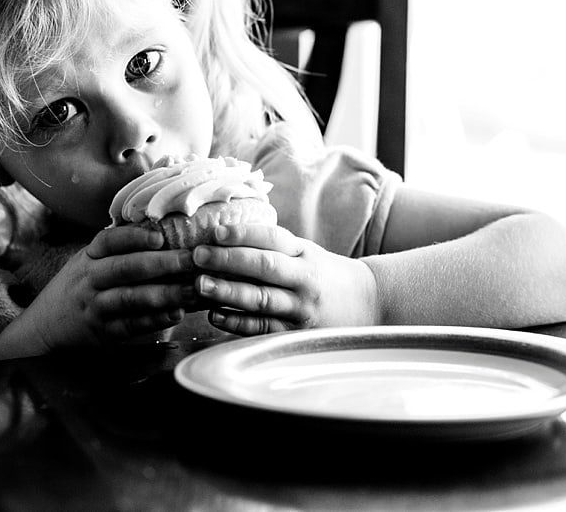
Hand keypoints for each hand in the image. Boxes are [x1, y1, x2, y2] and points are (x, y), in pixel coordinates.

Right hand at [2, 226, 196, 353]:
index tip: (160, 235)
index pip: (109, 240)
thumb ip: (117, 249)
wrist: (42, 327)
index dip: (135, 237)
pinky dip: (154, 320)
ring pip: (130, 298)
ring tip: (191, 289)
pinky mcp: (101, 332)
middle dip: (162, 263)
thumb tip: (162, 227)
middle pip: (126, 268)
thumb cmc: (77, 287)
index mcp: (88, 257)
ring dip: (164, 293)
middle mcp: (89, 279)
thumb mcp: (88, 261)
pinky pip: (130, 325)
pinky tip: (176, 314)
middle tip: (192, 259)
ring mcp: (95, 306)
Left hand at [192, 224, 377, 335]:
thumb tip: (222, 236)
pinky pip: (262, 328)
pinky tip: (215, 314)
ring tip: (200, 285)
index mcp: (304, 253)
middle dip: (228, 260)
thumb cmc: (324, 274)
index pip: (272, 239)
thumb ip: (273, 246)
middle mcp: (304, 279)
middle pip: (264, 267)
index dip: (243, 234)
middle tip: (198, 256)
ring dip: (228, 292)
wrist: (368, 303)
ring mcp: (301, 308)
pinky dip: (237, 322)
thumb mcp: (305, 252)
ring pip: (262, 299)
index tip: (215, 232)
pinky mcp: (296, 334)